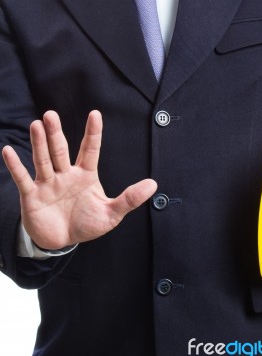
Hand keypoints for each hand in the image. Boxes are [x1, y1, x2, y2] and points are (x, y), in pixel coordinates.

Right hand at [2, 110, 156, 249]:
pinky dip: (15, 166)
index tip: (95, 114)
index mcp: (86, 175)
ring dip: (39, 143)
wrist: (63, 241)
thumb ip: (130, 199)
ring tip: (37, 124)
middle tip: (51, 115)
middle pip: (60, 150)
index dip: (93, 133)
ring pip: (43, 160)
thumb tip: (154, 184)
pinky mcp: (32, 196)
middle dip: (56, 133)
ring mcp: (48, 183)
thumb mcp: (112, 213)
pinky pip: (23, 178)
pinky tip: (7, 150)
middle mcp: (66, 175)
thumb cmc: (87, 224)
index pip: (90, 150)